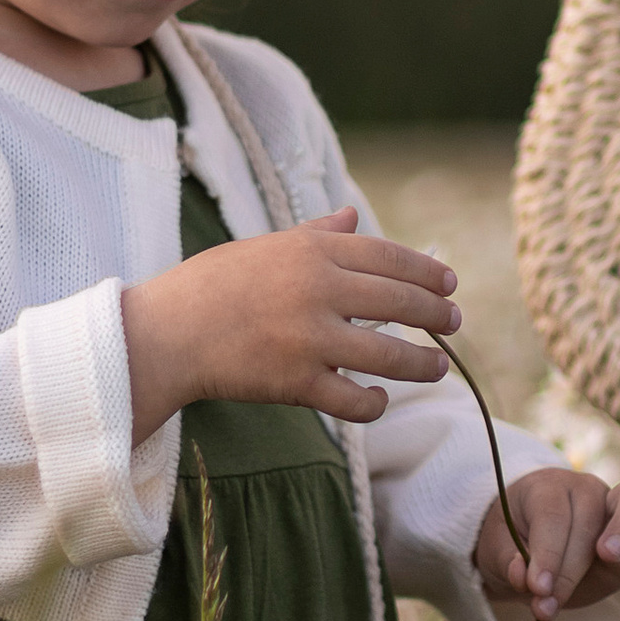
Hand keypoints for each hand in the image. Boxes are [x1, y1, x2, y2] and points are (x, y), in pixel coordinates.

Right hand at [121, 207, 460, 442]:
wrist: (164, 332)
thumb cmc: (211, 286)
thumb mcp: (263, 246)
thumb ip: (314, 233)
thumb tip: (351, 216)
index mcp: (311, 251)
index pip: (389, 257)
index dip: (427, 272)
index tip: (448, 283)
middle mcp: (317, 289)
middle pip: (400, 302)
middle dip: (437, 314)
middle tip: (455, 322)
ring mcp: (309, 338)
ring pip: (389, 355)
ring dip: (423, 364)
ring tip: (438, 367)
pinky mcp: (295, 382)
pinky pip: (353, 399)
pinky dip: (374, 404)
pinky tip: (380, 400)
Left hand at [475, 467, 619, 620]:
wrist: (537, 550)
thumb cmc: (514, 545)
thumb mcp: (497, 552)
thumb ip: (508, 562)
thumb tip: (524, 576)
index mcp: (546, 488)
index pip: (551, 516)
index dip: (546, 554)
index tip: (537, 590)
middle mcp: (586, 489)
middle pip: (590, 509)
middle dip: (573, 558)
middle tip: (555, 593)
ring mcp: (619, 505)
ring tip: (611, 559)